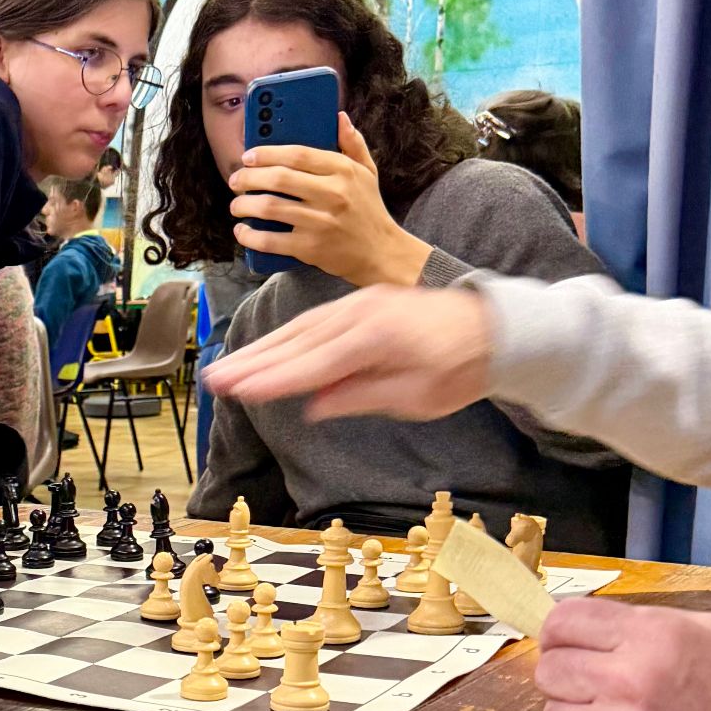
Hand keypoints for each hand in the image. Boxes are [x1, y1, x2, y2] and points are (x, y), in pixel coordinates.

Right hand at [207, 285, 493, 420]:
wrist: (495, 327)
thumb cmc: (462, 366)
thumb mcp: (418, 395)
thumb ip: (362, 396)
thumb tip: (314, 406)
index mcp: (378, 337)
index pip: (314, 363)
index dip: (273, 379)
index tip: (240, 392)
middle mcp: (363, 314)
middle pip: (297, 341)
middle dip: (252, 362)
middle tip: (214, 380)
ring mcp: (360, 305)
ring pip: (299, 329)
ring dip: (260, 350)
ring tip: (225, 369)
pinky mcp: (360, 305)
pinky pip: (313, 323)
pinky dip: (284, 339)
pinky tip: (263, 353)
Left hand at [230, 115, 432, 288]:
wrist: (380, 252)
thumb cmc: (369, 209)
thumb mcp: (367, 172)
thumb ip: (352, 143)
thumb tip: (339, 117)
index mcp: (342, 171)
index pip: (297, 154)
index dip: (267, 153)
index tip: (248, 156)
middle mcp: (332, 194)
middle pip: (279, 179)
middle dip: (249, 178)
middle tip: (236, 180)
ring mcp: (320, 222)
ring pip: (270, 208)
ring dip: (245, 205)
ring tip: (236, 205)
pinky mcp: (310, 248)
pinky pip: (271, 240)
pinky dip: (250, 236)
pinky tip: (242, 231)